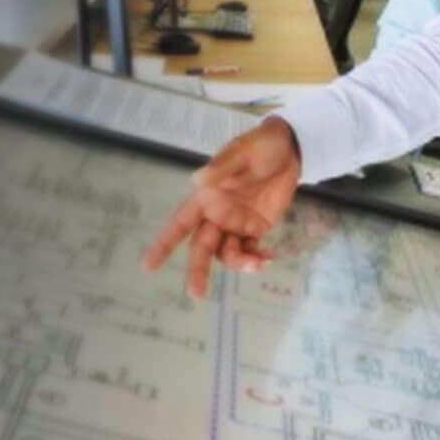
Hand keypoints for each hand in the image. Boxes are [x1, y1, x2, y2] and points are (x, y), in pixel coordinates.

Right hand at [140, 118, 302, 297]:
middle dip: (197, 271)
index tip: (148, 265)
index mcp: (206, 197)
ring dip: (239, 263)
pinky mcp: (257, 228)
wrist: (292, 148)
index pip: (179, 223)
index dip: (163, 243)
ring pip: (228, 253)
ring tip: (257, 262)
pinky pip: (251, 250)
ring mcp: (237, 224)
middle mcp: (217, 214)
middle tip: (196, 294)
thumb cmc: (261, 146)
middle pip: (201, 248)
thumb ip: (222, 167)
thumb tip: (197, 180)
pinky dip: (257, 258)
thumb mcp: (242, 151)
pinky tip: (269, 257)